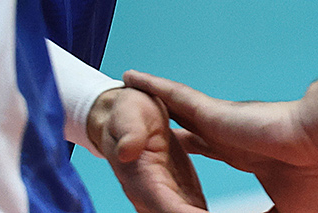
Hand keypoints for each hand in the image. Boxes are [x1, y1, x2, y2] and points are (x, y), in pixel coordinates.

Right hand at [89, 86, 207, 212]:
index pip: (168, 207)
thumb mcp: (127, 116)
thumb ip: (129, 134)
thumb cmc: (125, 114)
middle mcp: (154, 196)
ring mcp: (167, 198)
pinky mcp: (180, 194)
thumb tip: (127, 151)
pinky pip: (194, 212)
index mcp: (143, 179)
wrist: (123, 118)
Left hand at [122, 70, 317, 212]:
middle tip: (139, 132)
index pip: (209, 150)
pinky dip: (152, 85)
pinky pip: (173, 96)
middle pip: (186, 129)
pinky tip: (130, 76)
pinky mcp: (212, 112)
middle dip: (164, 130)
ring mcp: (217, 121)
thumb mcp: (286, 208)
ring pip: (175, 108)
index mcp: (243, 152)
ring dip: (152, 98)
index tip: (170, 164)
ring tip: (126, 91)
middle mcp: (226, 134)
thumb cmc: (314, 170)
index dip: (189, 155)